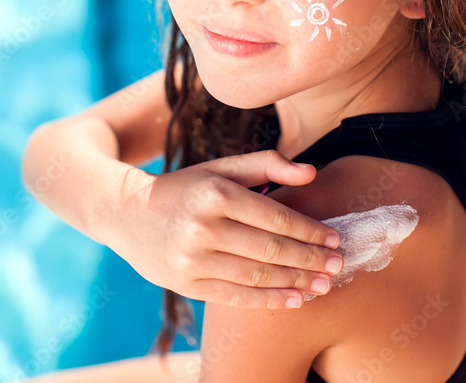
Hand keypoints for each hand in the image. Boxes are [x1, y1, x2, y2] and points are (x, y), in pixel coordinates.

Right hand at [112, 150, 343, 308]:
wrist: (127, 215)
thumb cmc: (187, 188)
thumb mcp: (221, 167)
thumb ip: (267, 164)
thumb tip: (311, 173)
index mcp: (216, 193)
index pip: (275, 217)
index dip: (310, 230)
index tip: (334, 237)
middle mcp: (202, 227)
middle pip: (270, 249)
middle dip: (310, 259)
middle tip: (338, 265)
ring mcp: (192, 259)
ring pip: (256, 276)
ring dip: (296, 282)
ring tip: (324, 284)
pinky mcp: (186, 284)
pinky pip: (236, 296)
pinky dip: (269, 300)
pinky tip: (295, 299)